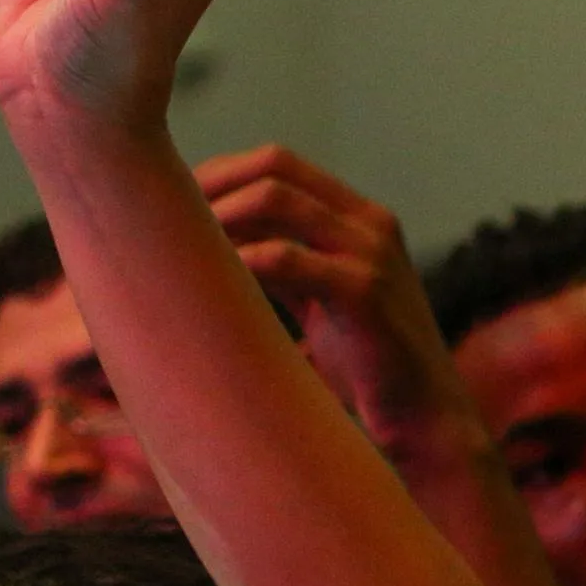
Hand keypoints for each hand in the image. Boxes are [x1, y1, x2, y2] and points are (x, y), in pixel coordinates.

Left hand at [200, 145, 472, 452]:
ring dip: (218, 218)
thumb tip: (206, 242)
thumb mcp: (320, 298)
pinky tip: (210, 290)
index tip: (171, 207)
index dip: (221, 174)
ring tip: (179, 253)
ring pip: (276, 201)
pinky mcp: (366, 292)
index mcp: (360, 218)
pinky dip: (240, 263)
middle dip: (210, 188)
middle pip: (273, 170)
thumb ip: (280, 263)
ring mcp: (371, 253)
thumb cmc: (365, 367)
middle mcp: (370, 224)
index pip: (279, 164)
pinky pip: (286, 257)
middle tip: (160, 225)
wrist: (425, 421)